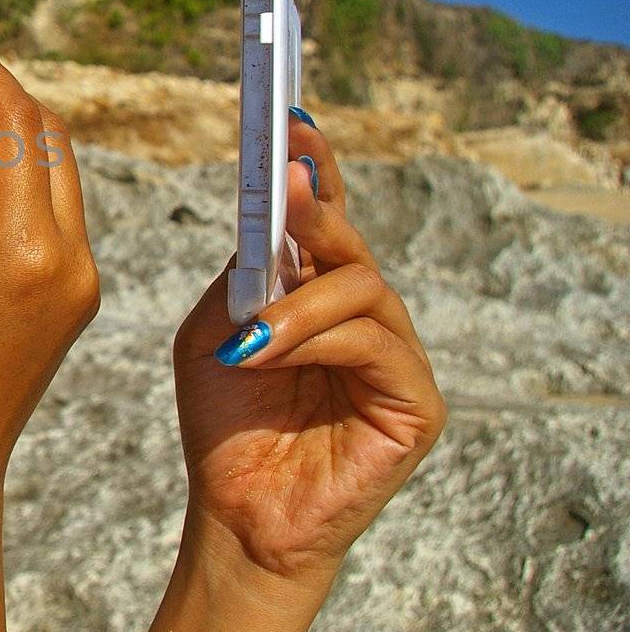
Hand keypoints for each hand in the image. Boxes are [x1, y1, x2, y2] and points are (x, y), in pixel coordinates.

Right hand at [0, 29, 100, 486]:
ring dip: (14, 128)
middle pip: (51, 138)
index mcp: (29, 252)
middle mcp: (74, 259)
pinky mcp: (79, 291)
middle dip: (2, 92)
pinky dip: (22, 171)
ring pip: (60, 168)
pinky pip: (57, 208)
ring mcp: (84, 277)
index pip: (18, 129)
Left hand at [171, 110, 447, 585]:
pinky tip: (266, 357)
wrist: (235, 512)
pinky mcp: (416, 404)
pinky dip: (315, 343)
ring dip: (296, 305)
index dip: (316, 165)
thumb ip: (244, 272)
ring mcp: (395, 357)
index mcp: (316, 292)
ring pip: (362, 288)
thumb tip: (275, 205)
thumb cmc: (226, 421)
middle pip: (350, 241)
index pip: (327, 217)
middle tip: (282, 185)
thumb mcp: (215, 328)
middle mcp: (364, 315)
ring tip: (245, 337)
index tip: (289, 119)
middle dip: (314, 209)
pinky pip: (374, 346)